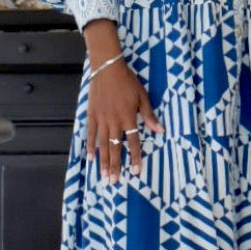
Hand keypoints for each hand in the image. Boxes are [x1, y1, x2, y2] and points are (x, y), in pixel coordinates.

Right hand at [86, 60, 163, 182]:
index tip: (136, 171)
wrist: (107, 68)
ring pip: (102, 144)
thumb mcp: (143, 96)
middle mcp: (114, 121)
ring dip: (104, 161)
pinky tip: (91, 158)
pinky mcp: (92, 114)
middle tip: (114, 182)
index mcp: (128, 117)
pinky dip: (90, 146)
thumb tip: (160, 131)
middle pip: (115, 147)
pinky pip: (90, 133)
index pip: (133, 141)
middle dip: (115, 166)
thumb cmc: (128, 81)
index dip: (135, 157)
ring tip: (104, 175)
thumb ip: (150, 115)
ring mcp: (101, 119)